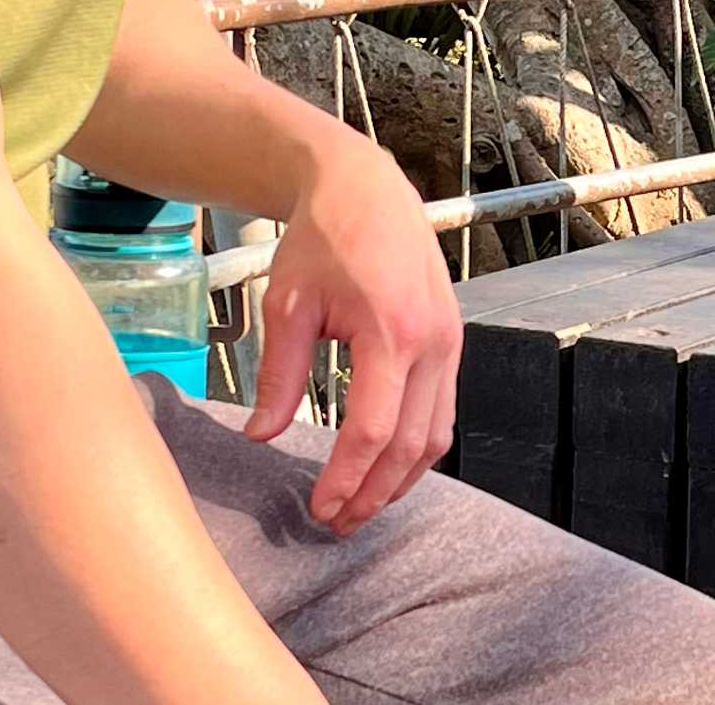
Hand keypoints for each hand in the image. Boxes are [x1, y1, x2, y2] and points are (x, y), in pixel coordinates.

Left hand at [244, 142, 460, 536]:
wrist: (366, 190)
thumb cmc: (323, 241)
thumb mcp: (287, 305)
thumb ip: (277, 375)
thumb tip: (262, 436)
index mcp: (391, 333)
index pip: (372, 430)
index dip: (345, 478)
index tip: (318, 508)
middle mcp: (433, 343)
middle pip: (411, 444)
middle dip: (375, 492)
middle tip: (338, 524)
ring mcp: (450, 343)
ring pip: (437, 434)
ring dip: (402, 479)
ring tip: (363, 506)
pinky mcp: (452, 341)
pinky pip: (444, 410)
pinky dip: (419, 448)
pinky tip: (388, 466)